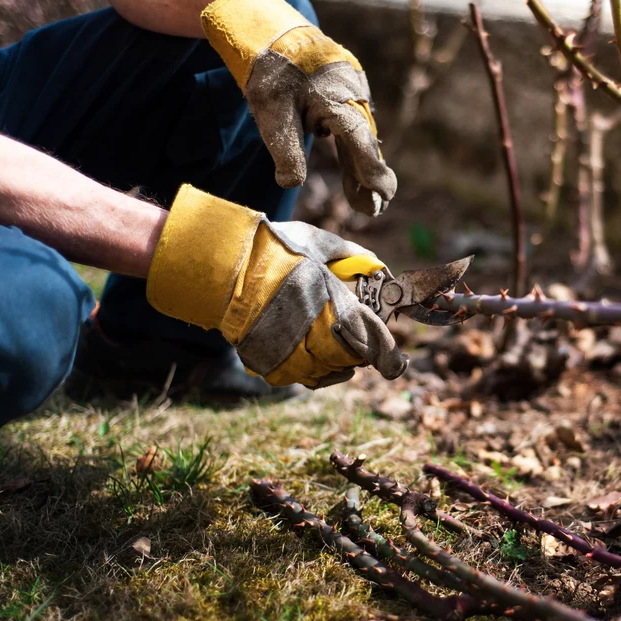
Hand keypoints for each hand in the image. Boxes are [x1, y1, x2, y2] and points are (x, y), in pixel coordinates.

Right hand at [146, 185, 407, 387]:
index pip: (373, 342)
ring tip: (335, 348)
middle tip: (359, 341)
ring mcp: (291, 353)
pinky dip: (311, 372)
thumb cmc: (273, 248)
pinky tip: (312, 359)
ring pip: (327, 373)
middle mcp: (317, 335)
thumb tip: (376, 264)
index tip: (397, 363)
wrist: (223, 266)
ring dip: (337, 364)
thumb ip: (350, 254)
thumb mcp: (317, 242)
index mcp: (334, 306)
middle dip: (360, 353)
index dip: (389, 357)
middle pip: (352, 360)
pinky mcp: (269, 363)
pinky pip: (299, 378)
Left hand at [201, 0, 395, 215]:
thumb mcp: (270, 112)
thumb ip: (284, 149)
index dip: (372, 172)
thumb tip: (290, 184)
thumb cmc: (270, 71)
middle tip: (374, 210)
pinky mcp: (348, 92)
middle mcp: (353, 96)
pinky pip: (355, 126)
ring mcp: (354, 92)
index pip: (360, 143)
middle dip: (371, 179)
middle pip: (366, 145)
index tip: (383, 196)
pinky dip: (355, 151)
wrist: (272, 31)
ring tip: (364, 202)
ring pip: (361, 137)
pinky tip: (354, 172)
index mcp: (337, 100)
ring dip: (362, 169)